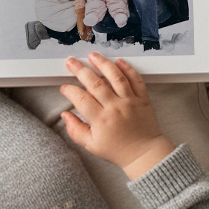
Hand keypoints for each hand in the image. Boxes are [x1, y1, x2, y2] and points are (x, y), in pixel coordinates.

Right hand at [60, 54, 173, 179]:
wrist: (143, 154)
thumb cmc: (118, 150)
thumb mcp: (91, 145)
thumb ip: (75, 130)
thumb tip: (65, 115)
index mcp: (101, 120)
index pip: (81, 99)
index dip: (70, 91)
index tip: (64, 88)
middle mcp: (115, 108)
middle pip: (95, 83)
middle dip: (80, 70)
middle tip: (71, 62)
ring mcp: (130, 101)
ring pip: (115, 77)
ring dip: (103, 63)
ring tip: (92, 55)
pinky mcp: (142, 99)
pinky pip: (136, 80)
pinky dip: (128, 68)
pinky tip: (119, 61)